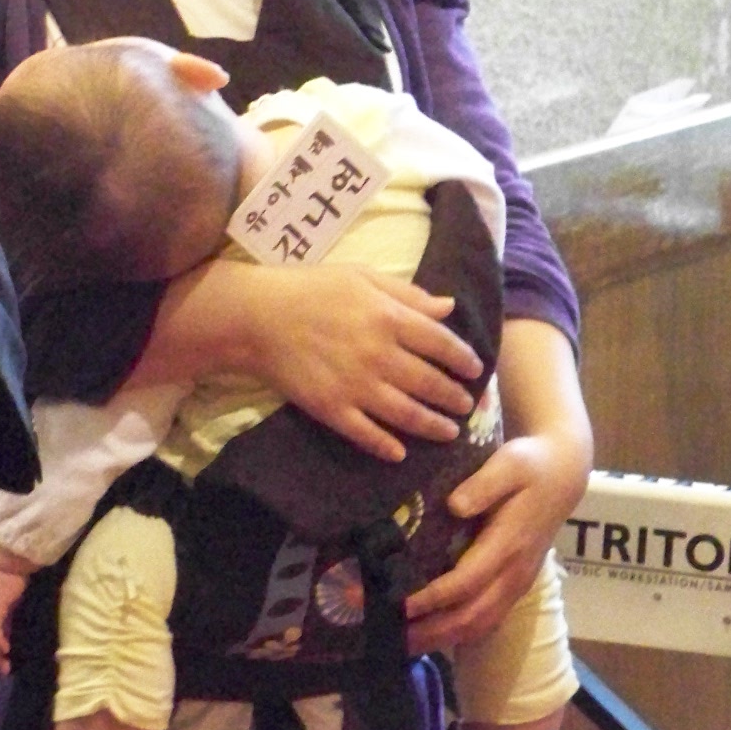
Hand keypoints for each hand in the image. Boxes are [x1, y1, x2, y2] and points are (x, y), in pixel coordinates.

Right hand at [138, 261, 481, 462]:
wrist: (255, 316)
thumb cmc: (310, 288)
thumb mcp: (360, 277)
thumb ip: (407, 293)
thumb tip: (449, 307)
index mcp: (388, 318)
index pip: (443, 344)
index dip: (464, 359)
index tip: (475, 369)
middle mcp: (379, 355)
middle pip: (431, 383)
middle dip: (456, 397)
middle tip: (467, 405)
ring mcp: (356, 386)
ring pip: (408, 415)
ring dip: (434, 427)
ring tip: (448, 431)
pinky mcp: (332, 408)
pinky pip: (367, 434)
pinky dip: (387, 446)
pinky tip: (400, 452)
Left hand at [405, 320, 591, 651]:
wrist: (562, 474)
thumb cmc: (530, 465)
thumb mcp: (510, 463)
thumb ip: (484, 484)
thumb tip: (455, 505)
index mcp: (508, 545)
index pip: (467, 582)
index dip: (433, 597)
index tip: (399, 603)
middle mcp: (513, 574)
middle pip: (471, 616)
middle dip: (428, 628)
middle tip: (385, 632)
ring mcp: (515, 584)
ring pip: (478, 625)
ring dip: (440, 638)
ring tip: (400, 643)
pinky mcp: (512, 586)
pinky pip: (485, 620)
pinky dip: (455, 632)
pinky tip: (427, 634)